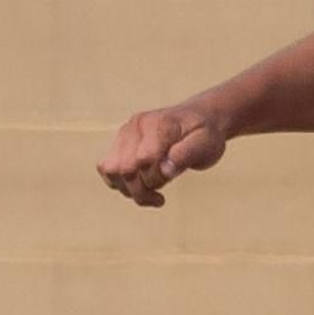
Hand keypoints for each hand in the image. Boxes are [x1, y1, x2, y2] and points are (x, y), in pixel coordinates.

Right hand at [97, 105, 227, 207]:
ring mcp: (125, 133)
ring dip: (128, 189)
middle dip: (142, 190)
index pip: (145, 159)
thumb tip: (164, 171)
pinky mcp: (120, 142)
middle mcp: (136, 126)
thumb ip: (186, 156)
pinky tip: (140, 187)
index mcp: (159, 124)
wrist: (200, 118)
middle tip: (160, 197)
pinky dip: (120, 183)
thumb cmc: (205, 133)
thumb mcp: (206, 144)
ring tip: (151, 193)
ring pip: (110, 169)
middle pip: (124, 168)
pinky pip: (107, 167)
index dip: (156, 178)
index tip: (170, 180)